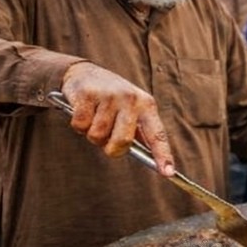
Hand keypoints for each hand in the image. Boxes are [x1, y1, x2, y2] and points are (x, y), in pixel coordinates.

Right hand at [60, 62, 175, 175]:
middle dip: (112, 149)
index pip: (157, 135)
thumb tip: (151, 160)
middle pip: (123, 141)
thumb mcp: (132, 111)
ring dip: (93, 135)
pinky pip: (80, 126)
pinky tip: (83, 112)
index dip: (163, 155)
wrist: (85, 73)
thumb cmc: (112, 99)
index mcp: (147, 105)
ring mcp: (109, 96)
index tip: (168, 173)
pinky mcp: (87, 95)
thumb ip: (139, 133)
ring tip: (95, 120)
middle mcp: (131, 99)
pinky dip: (78, 126)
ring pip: (98, 135)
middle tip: (107, 142)